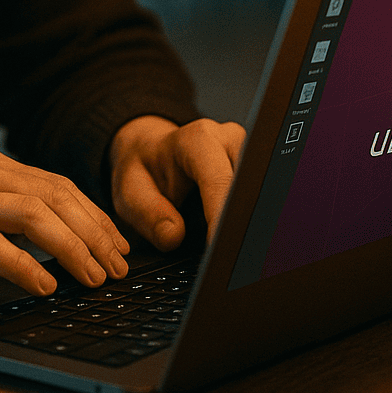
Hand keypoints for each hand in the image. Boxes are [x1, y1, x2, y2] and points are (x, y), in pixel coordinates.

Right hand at [0, 143, 130, 296]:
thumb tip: (57, 233)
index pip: (56, 185)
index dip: (95, 216)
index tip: (119, 247)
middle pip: (53, 197)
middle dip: (94, 234)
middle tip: (117, 269)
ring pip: (30, 216)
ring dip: (71, 249)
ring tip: (92, 280)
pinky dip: (23, 265)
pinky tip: (43, 286)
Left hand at [108, 115, 246, 250]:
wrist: (151, 152)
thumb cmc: (144, 170)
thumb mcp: (131, 191)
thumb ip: (148, 213)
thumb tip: (173, 236)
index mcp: (197, 140)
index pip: (219, 181)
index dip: (220, 215)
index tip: (217, 247)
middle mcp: (228, 139)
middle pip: (248, 183)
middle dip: (242, 219)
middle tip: (231, 254)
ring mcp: (246, 151)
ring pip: (260, 188)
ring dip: (249, 219)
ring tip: (236, 248)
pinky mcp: (256, 166)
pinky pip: (259, 192)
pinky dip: (250, 216)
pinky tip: (241, 237)